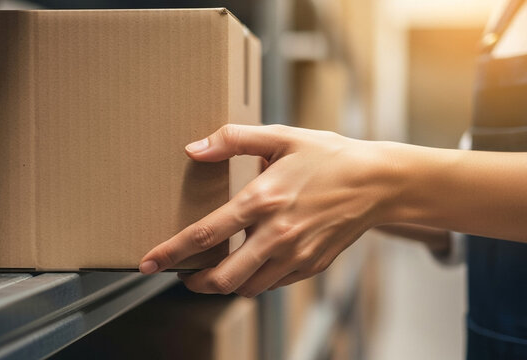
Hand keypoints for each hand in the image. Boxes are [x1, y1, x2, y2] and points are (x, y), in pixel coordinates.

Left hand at [139, 124, 397, 296]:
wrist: (377, 182)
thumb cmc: (328, 156)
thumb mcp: (281, 136)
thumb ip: (233, 139)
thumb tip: (194, 148)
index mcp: (263, 200)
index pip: (206, 233)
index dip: (172, 251)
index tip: (149, 262)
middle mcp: (277, 234)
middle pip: (224, 278)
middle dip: (196, 282)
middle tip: (185, 275)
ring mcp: (296, 255)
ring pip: (248, 288)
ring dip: (225, 284)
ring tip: (216, 270)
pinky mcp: (311, 266)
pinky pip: (273, 285)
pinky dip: (255, 280)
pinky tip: (252, 263)